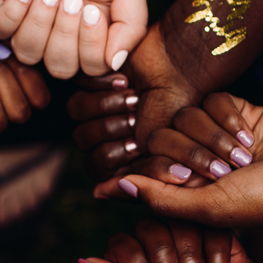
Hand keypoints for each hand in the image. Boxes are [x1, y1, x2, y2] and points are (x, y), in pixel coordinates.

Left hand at [0, 0, 146, 76]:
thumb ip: (131, 23)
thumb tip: (116, 64)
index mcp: (98, 25)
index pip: (91, 67)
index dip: (90, 50)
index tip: (93, 11)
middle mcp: (65, 24)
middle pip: (58, 65)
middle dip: (63, 38)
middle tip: (70, 0)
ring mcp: (33, 12)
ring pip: (27, 52)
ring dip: (37, 27)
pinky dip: (11, 16)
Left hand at [68, 25, 200, 178]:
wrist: (186, 73)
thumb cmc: (182, 114)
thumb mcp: (165, 155)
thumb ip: (140, 181)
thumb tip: (98, 192)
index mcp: (121, 150)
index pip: (95, 164)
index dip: (112, 155)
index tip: (139, 143)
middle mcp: (107, 126)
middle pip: (81, 137)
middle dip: (110, 128)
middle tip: (136, 116)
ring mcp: (98, 98)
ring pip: (76, 110)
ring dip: (105, 104)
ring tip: (132, 95)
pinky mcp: (94, 71)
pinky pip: (77, 81)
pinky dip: (100, 82)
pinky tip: (124, 79)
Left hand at [91, 93, 262, 226]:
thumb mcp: (212, 208)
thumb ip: (160, 198)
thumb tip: (108, 187)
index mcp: (187, 194)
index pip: (142, 175)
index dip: (140, 175)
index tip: (141, 180)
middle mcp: (196, 165)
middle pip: (159, 141)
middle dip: (190, 154)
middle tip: (221, 171)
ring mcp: (214, 136)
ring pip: (183, 117)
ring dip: (215, 137)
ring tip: (244, 158)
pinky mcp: (233, 112)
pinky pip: (209, 101)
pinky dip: (229, 118)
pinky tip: (250, 136)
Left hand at [104, 219, 233, 262]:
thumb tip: (81, 262)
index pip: (121, 244)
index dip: (133, 256)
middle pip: (149, 227)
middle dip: (166, 256)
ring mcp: (196, 253)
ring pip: (180, 220)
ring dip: (191, 254)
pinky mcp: (225, 247)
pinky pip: (212, 223)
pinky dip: (216, 251)